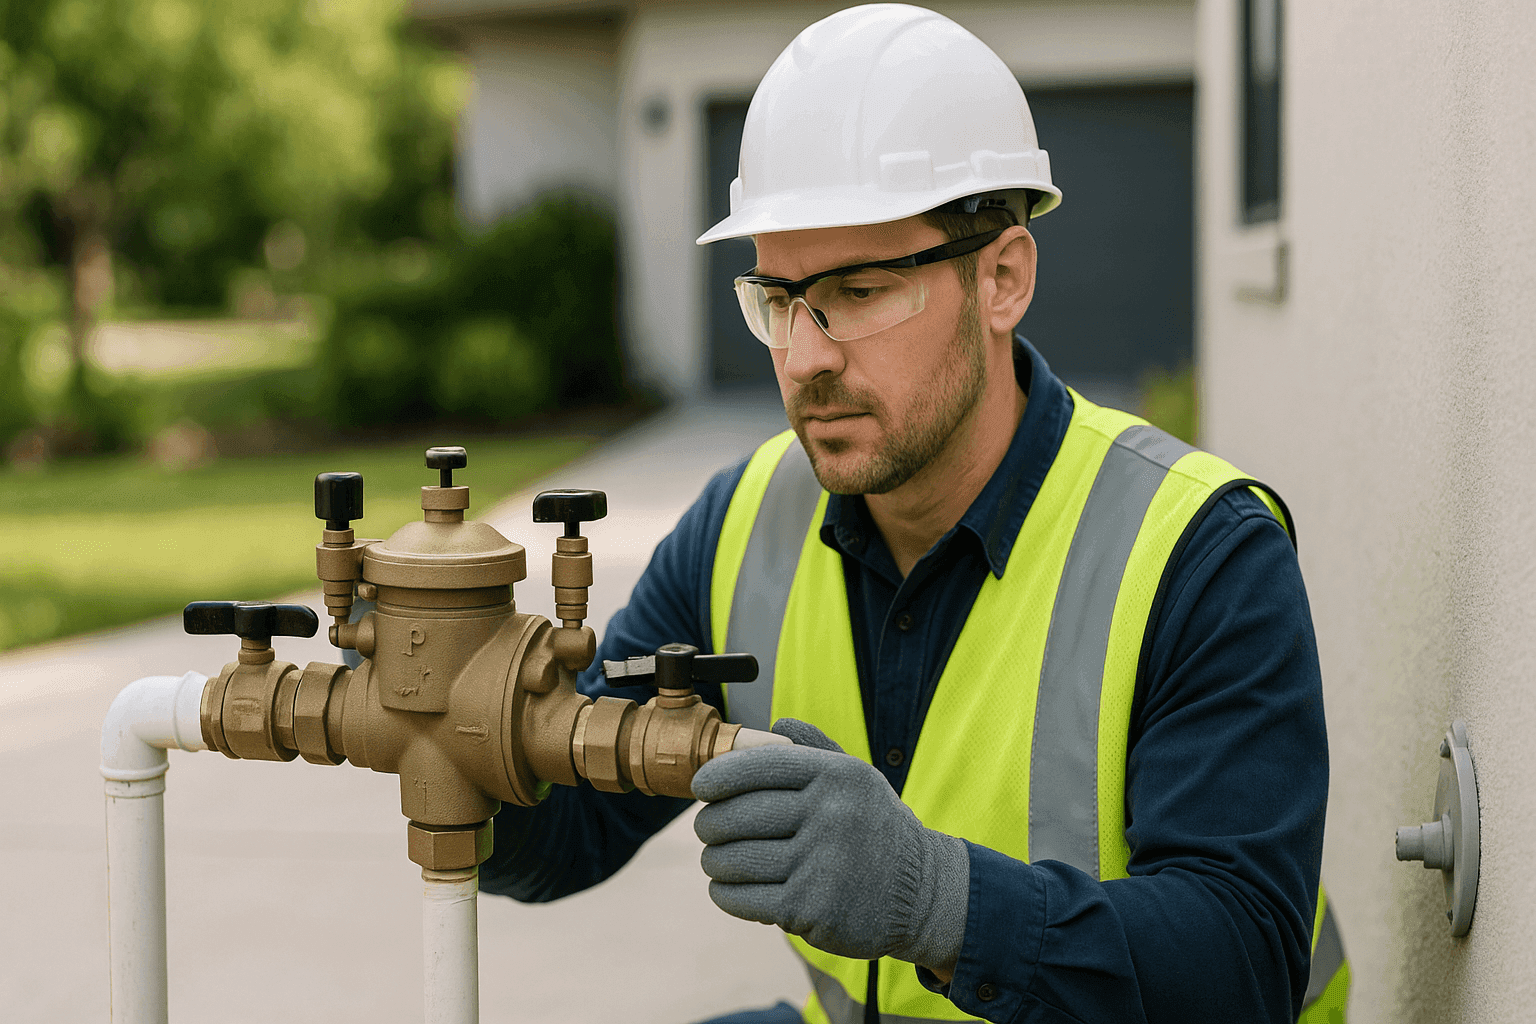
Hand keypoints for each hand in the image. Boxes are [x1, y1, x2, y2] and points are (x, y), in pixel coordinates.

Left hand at [691, 718, 968, 970]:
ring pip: (733, 859)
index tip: (700, 788)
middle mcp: (831, 815)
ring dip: (714, 862)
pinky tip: (729, 888)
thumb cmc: (876, 830)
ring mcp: (821, 864)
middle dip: (709, 824)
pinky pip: (742, 898)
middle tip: (706, 830)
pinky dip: (725, 894)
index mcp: (837, 775)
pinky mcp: (810, 909)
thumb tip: (775, 724)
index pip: (757, 766)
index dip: (717, 776)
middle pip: (736, 815)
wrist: (921, 894)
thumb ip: (816, 749)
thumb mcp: (858, 780)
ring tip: (717, 860)